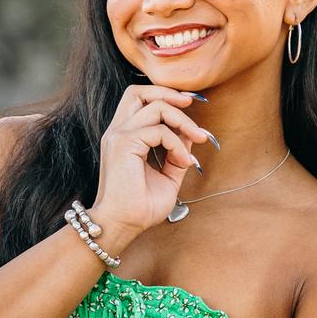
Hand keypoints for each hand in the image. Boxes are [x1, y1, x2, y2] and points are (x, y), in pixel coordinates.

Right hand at [89, 84, 214, 240]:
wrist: (123, 225)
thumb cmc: (140, 207)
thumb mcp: (167, 176)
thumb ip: (176, 154)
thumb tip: (191, 134)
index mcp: (124, 137)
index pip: (140, 102)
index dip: (165, 98)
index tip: (188, 108)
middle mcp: (118, 132)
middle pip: (139, 92)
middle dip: (168, 93)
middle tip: (192, 104)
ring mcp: (118, 135)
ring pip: (155, 106)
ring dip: (183, 120)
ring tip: (198, 140)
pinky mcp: (124, 144)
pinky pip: (159, 130)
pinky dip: (177, 142)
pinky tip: (183, 161)